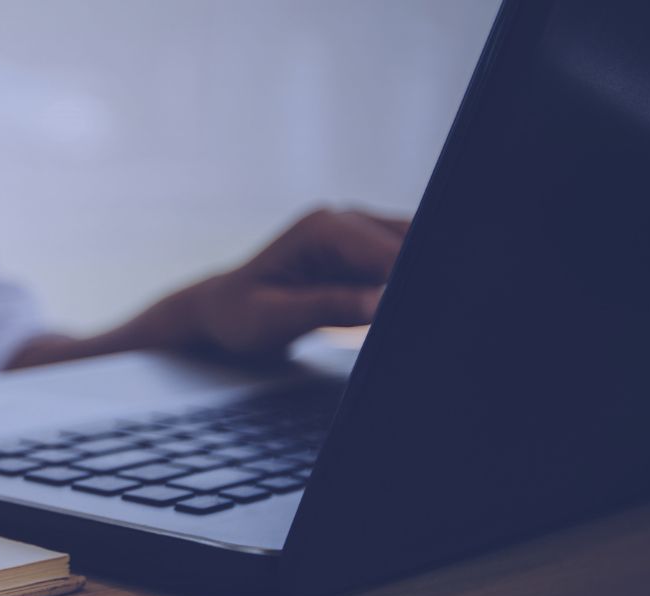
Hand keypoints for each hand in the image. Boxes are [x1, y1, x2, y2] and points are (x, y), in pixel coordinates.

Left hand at [182, 208, 410, 356]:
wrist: (224, 313)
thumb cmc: (240, 316)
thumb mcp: (275, 319)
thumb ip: (327, 307)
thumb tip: (378, 302)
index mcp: (322, 228)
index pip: (389, 250)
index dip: (412, 280)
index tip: (424, 310)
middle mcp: (344, 221)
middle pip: (412, 244)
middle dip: (419, 281)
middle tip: (421, 321)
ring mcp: (358, 235)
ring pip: (415, 253)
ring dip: (413, 286)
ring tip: (405, 320)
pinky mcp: (366, 255)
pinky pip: (404, 266)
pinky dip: (407, 288)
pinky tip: (398, 314)